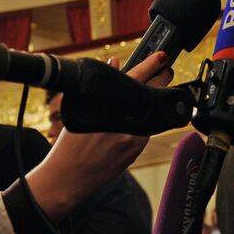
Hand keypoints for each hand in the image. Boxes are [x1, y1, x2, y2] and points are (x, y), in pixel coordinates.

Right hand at [26, 51, 172, 220]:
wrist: (68, 177)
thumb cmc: (70, 143)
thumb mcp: (80, 108)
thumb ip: (102, 86)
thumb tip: (115, 63)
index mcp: (109, 106)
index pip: (136, 78)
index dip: (152, 64)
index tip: (162, 57)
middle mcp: (123, 122)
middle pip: (152, 93)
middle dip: (162, 79)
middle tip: (165, 70)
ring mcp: (132, 138)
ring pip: (152, 112)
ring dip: (155, 100)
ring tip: (154, 89)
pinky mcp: (136, 152)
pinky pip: (147, 129)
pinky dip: (146, 119)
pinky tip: (140, 115)